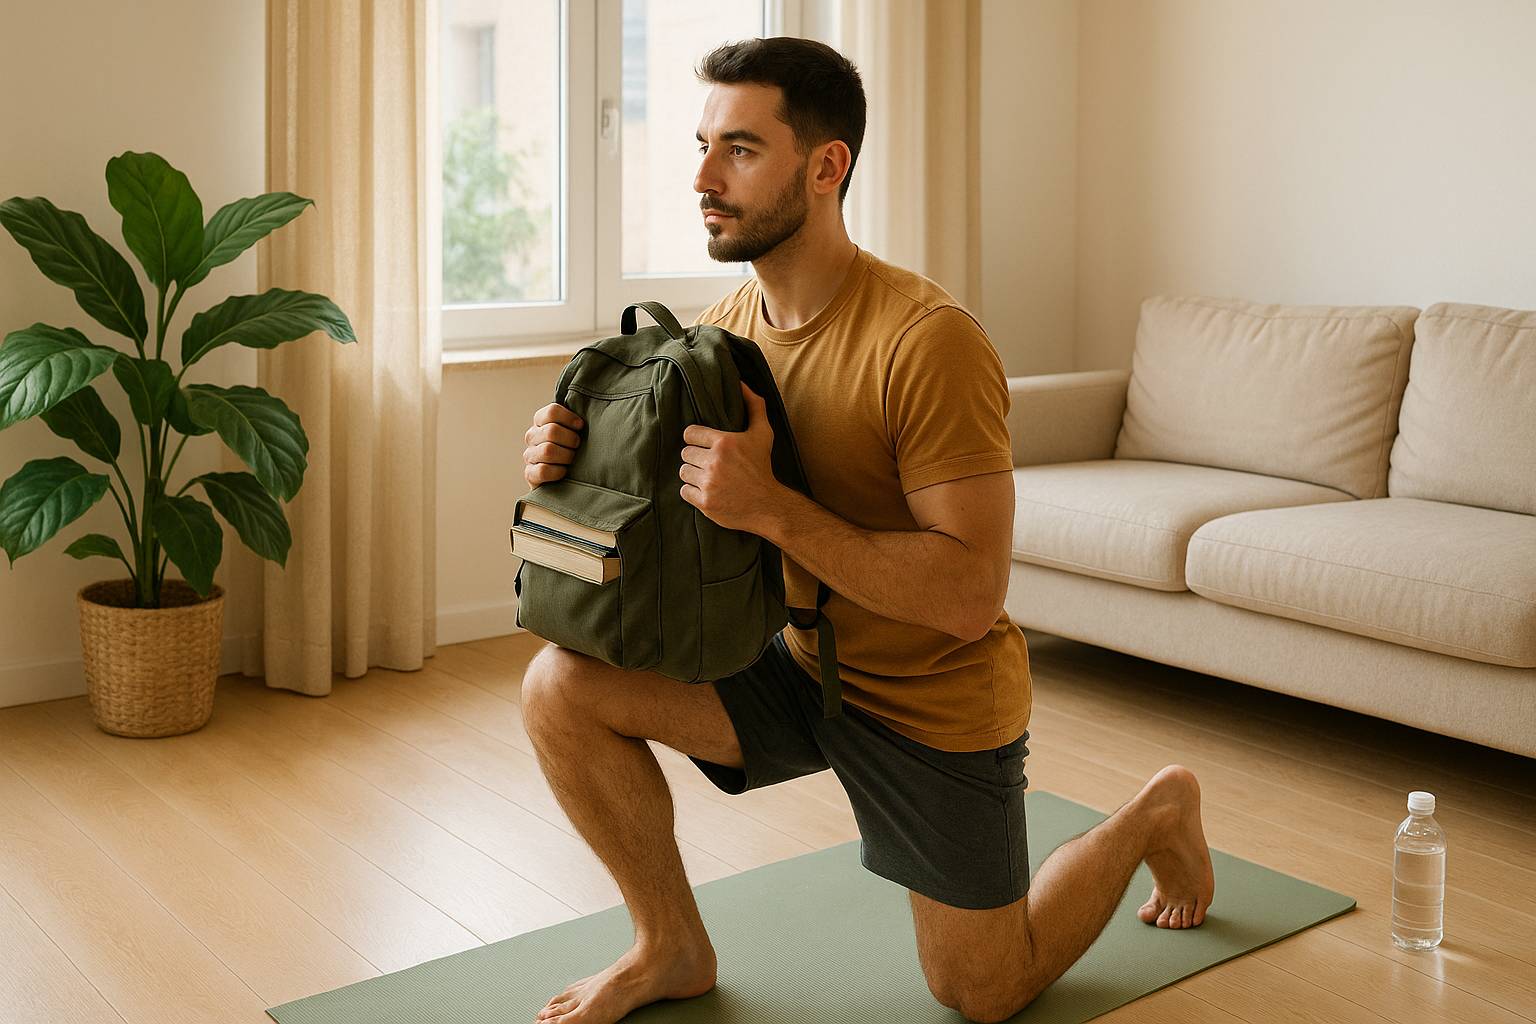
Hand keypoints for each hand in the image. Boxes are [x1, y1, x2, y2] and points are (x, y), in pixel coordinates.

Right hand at [523, 403, 583, 487]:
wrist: (567, 478)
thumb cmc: (575, 449)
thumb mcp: (575, 430)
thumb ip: (577, 419)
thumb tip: (592, 402)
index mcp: (541, 420)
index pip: (552, 411)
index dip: (569, 418)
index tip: (581, 426)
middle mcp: (532, 435)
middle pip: (552, 431)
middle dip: (571, 440)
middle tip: (578, 446)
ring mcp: (529, 454)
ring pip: (548, 450)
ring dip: (566, 456)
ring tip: (572, 460)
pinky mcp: (530, 473)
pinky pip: (543, 470)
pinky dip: (558, 472)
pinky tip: (564, 472)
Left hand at [679, 380, 782, 532]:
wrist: (768, 504)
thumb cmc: (763, 466)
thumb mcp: (763, 433)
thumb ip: (753, 405)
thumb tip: (741, 383)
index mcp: (724, 442)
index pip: (690, 434)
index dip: (696, 439)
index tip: (706, 445)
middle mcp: (714, 462)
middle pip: (685, 453)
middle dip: (696, 457)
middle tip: (709, 463)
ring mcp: (708, 483)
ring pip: (683, 472)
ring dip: (693, 474)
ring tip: (708, 476)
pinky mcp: (704, 502)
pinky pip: (684, 491)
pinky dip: (693, 492)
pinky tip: (707, 490)